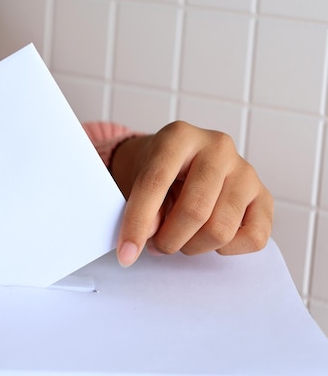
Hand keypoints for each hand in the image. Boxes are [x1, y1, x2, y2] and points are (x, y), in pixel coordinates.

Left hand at [111, 121, 272, 266]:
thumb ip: (141, 207)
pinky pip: (253, 238)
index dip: (137, 223)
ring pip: (221, 229)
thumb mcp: (138, 179)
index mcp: (179, 136)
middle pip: (194, 211)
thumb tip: (149, 237)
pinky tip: (207, 238)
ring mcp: (245, 170)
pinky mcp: (264, 195)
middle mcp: (217, 147)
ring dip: (192, 246)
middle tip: (156, 245)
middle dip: (168, 240)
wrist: (183, 161)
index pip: (155, 182)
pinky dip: (226, 250)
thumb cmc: (159, 171)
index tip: (125, 254)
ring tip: (178, 239)